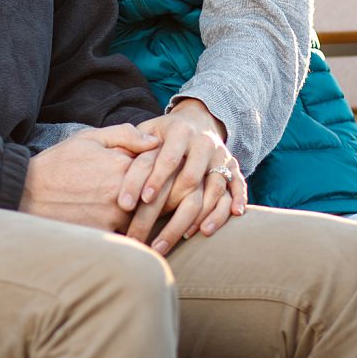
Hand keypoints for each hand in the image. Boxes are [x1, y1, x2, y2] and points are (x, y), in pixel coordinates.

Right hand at [19, 123, 159, 231]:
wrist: (28, 193)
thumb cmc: (59, 163)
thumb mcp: (89, 138)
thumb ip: (125, 135)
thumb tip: (156, 141)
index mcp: (122, 165)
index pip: (158, 166)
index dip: (161, 167)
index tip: (160, 169)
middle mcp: (123, 192)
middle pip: (156, 194)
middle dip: (159, 193)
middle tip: (161, 193)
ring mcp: (114, 217)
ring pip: (145, 217)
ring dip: (147, 214)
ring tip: (143, 210)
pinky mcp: (105, 235)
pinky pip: (129, 236)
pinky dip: (133, 233)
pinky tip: (130, 228)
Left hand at [117, 100, 247, 253]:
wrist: (197, 120)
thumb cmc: (163, 133)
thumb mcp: (147, 129)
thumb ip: (131, 141)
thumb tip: (118, 159)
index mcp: (179, 131)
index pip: (166, 159)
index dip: (152, 180)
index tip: (134, 203)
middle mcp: (202, 142)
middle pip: (190, 179)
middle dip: (169, 209)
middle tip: (150, 235)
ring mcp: (220, 156)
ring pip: (215, 188)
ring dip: (200, 215)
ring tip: (184, 237)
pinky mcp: (233, 167)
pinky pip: (238, 186)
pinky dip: (234, 202)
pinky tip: (224, 221)